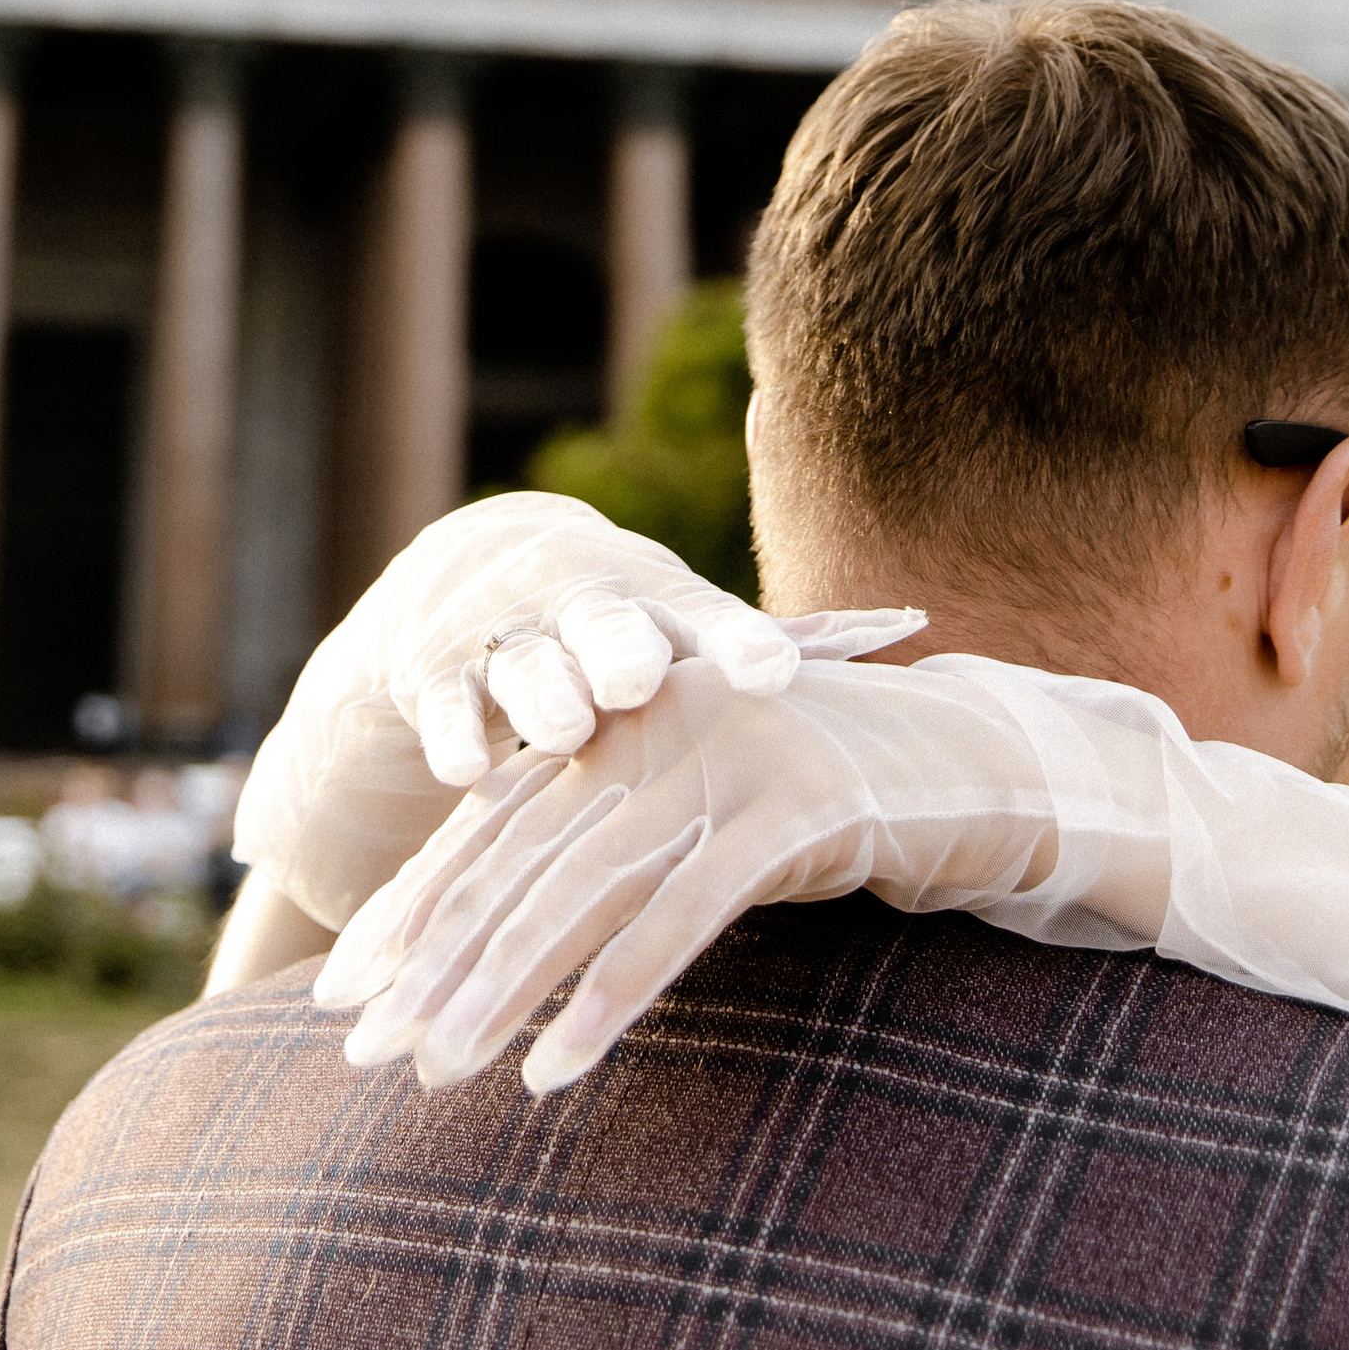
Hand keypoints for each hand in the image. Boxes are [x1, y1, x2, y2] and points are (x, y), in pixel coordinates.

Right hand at [230, 491, 913, 933]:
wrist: (471, 576)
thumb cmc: (625, 623)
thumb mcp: (692, 621)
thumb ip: (794, 636)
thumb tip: (915, 622)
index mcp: (658, 601)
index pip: (706, 622)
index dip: (739, 648)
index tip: (777, 677)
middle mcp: (583, 606)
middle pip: (607, 626)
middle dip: (622, 650)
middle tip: (641, 679)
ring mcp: (504, 634)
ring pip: (527, 666)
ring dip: (544, 696)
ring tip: (564, 730)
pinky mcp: (433, 672)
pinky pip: (444, 707)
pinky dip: (454, 738)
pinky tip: (466, 773)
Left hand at [315, 643, 1348, 1131]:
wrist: (1007, 767)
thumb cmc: (864, 810)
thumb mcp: (733, 822)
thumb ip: (644, 851)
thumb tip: (542, 934)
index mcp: (639, 723)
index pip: (498, 823)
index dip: (420, 909)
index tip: (349, 995)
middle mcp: (665, 727)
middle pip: (517, 857)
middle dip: (432, 957)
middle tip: (360, 1050)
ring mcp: (725, 761)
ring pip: (576, 892)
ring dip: (496, 992)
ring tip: (433, 1078)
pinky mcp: (785, 812)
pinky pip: (673, 922)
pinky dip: (604, 1000)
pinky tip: (552, 1075)